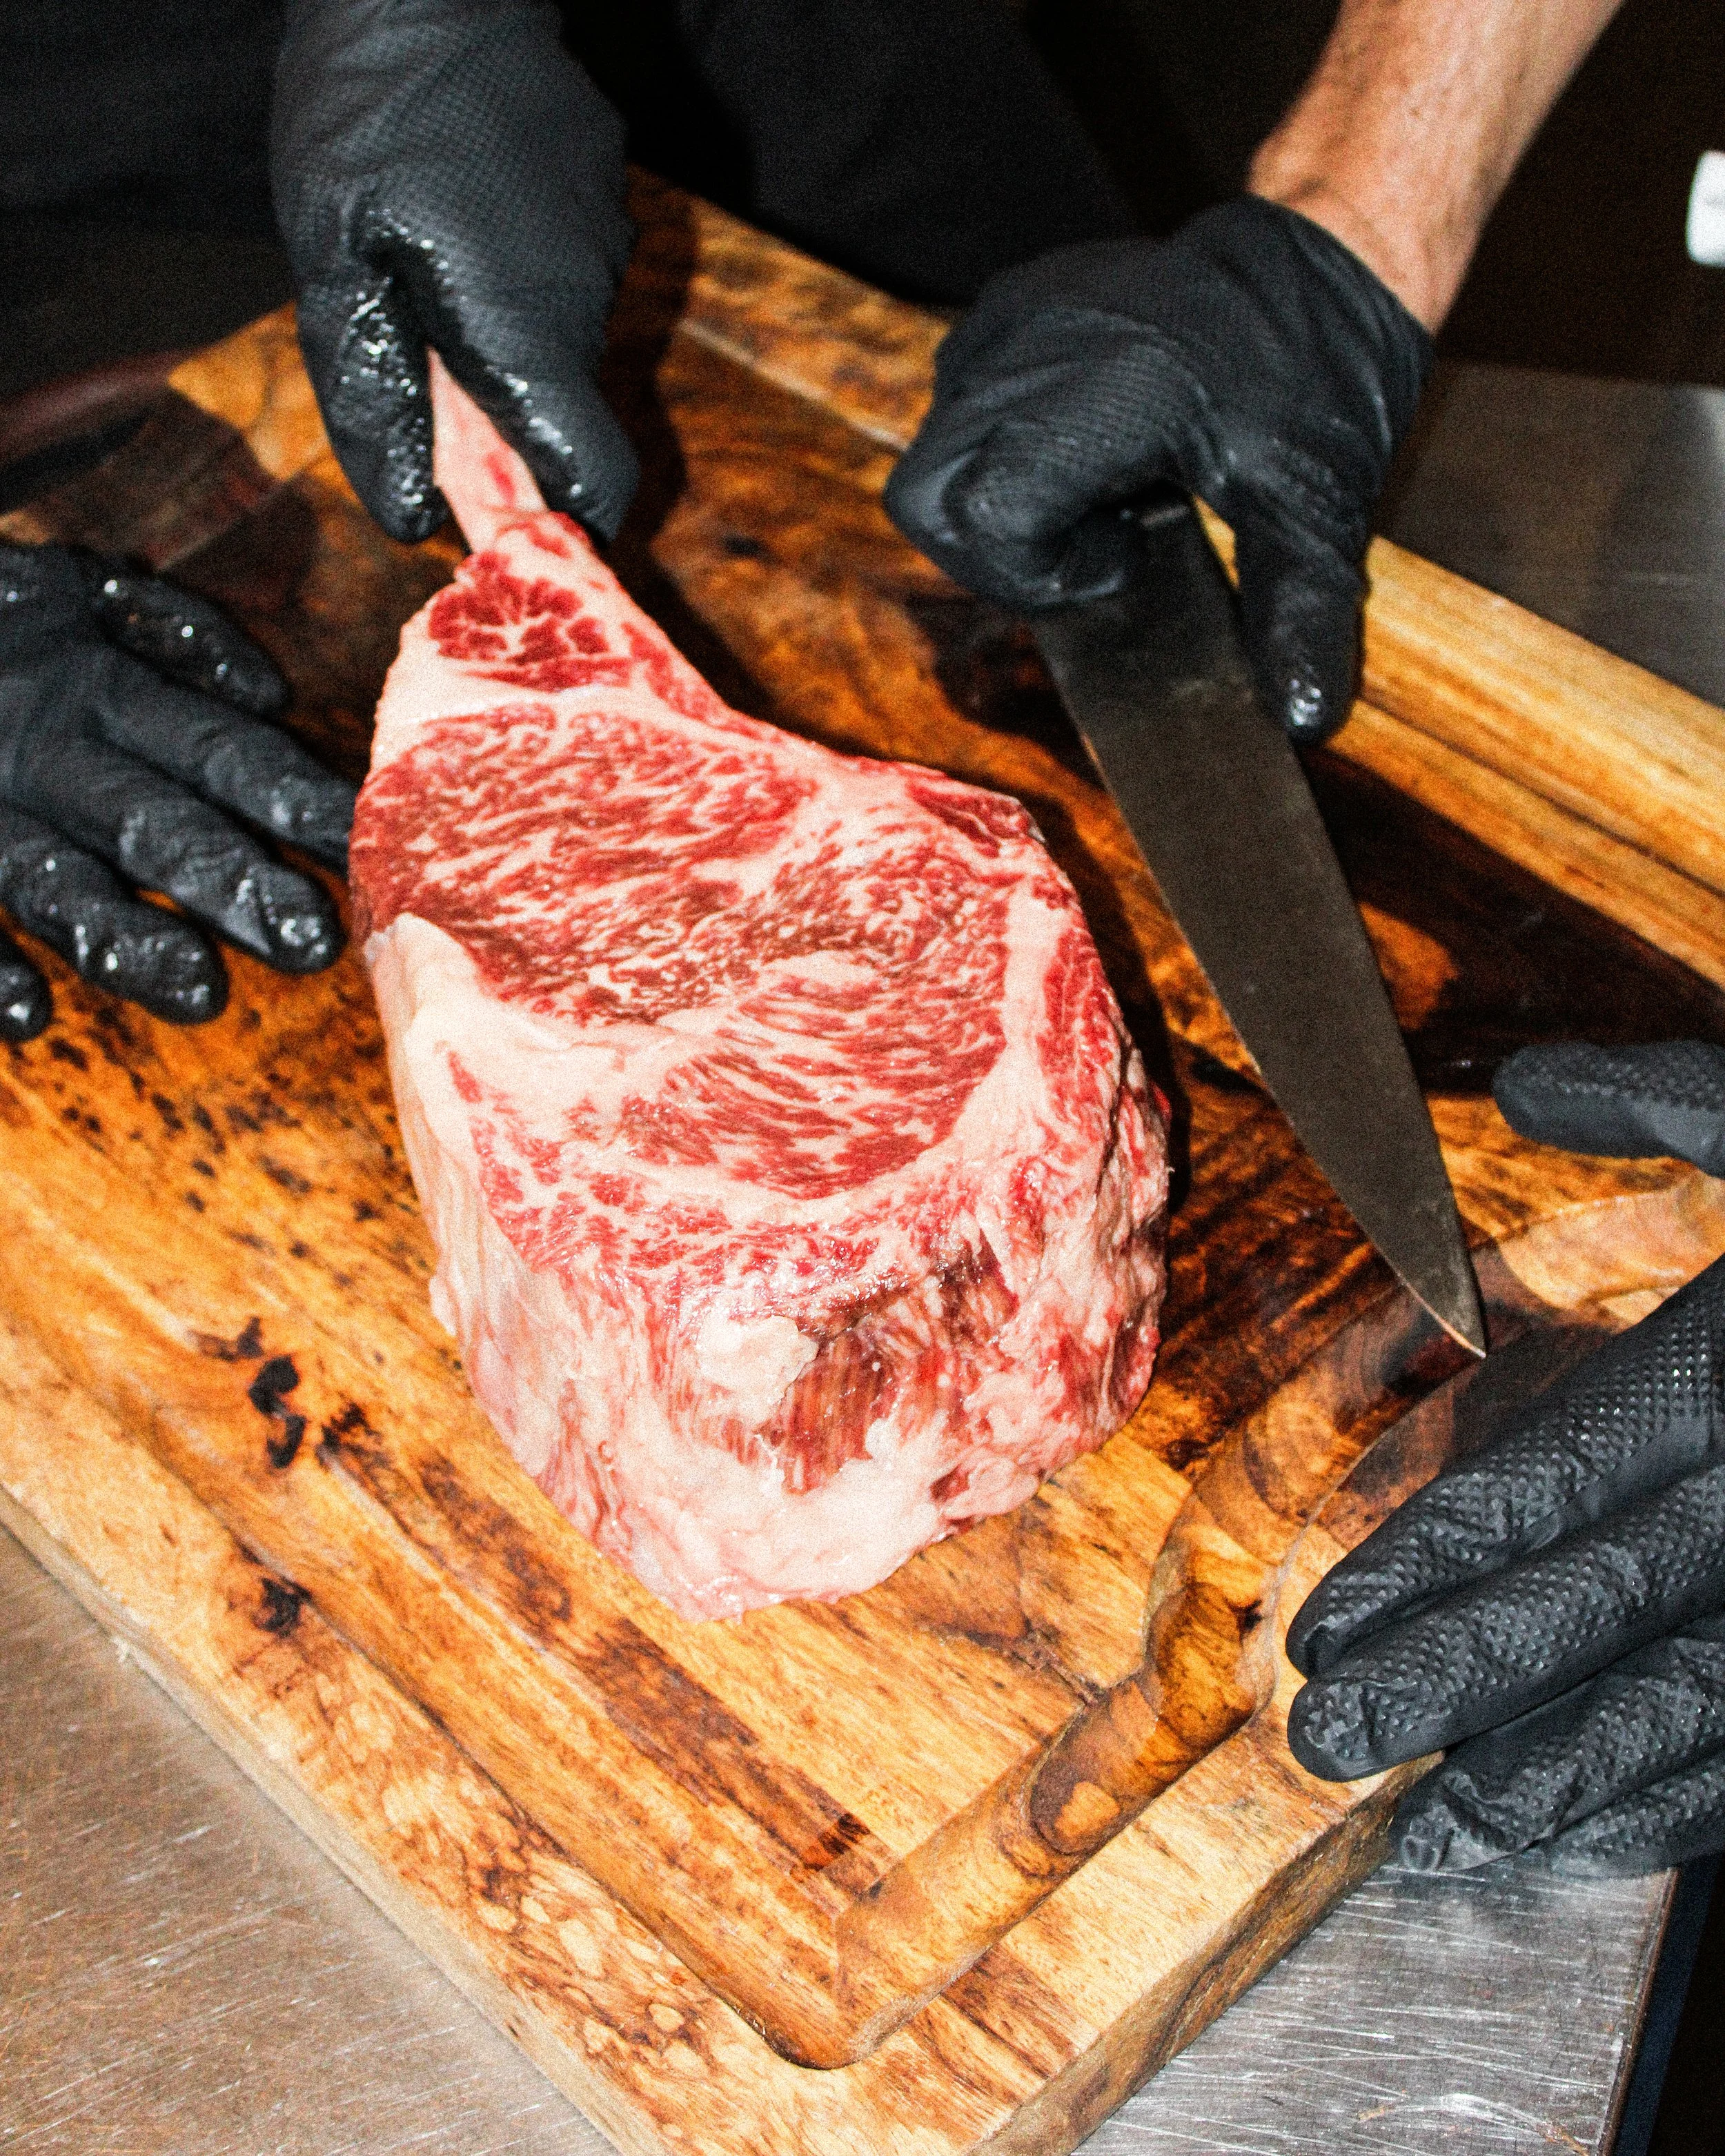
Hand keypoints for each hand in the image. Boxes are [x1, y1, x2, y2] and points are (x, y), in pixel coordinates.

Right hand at [0, 543, 354, 1039]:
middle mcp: (44, 750)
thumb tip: (266, 693)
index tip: (373, 854)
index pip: (227, 755)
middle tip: (310, 942)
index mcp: (100, 689)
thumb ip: (171, 633)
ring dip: (130, 939)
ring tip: (199, 992)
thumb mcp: (66, 589)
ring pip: (58, 883)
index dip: (301, 805)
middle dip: (234, 883)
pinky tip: (26, 1018)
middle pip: (153, 823)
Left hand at [271, 0, 635, 542]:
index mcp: (522, 329)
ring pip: (561, 336)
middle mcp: (587, 295)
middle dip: (503, 412)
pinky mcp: (607, 194)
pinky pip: (570, 269)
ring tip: (432, 261)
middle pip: (563, 408)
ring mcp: (608, 240)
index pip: (595, 474)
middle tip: (420, 356)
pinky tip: (467, 207)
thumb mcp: (333, 264)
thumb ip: (375, 401)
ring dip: (505, 332)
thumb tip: (409, 518)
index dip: (569, 519)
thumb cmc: (366, 112)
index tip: (519, 524)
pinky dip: (523, 272)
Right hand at [883, 200, 1431, 740]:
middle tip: (1094, 552)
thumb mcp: (1317, 505)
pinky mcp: (1005, 311)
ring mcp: (1011, 320)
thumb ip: (1297, 612)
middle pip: (928, 497)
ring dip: (1000, 505)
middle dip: (996, 558)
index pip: (984, 515)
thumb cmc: (1319, 376)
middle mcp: (1037, 346)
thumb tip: (1305, 715)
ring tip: (1101, 496)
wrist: (1320, 258)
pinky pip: (957, 410)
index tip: (1126, 560)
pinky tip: (1087, 454)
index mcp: (1107, 391)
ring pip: (934, 459)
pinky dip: (1002, 454)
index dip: (1036, 574)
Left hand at [1286, 1039, 1724, 1874]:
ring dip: (1559, 1773)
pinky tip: (1600, 1830)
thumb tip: (1525, 1085)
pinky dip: (1687, 1797)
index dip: (1424, 1558)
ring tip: (1441, 1832)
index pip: (1547, 1481)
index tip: (1321, 1621)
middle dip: (1449, 1679)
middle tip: (1327, 1743)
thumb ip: (1657, 1102)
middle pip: (1591, 1602)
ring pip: (1688, 1700)